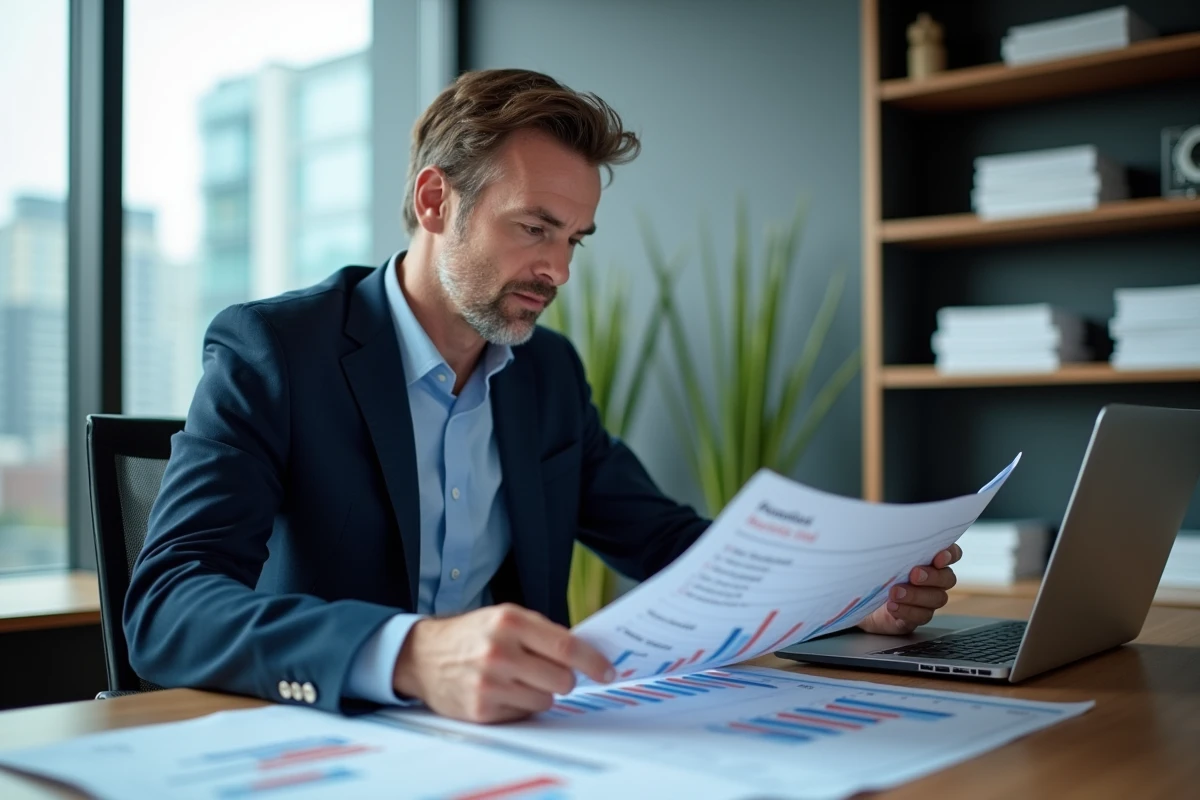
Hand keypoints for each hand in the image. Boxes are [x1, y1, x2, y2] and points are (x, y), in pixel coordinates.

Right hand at [392, 603, 614, 722]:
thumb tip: (587, 651)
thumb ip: (543, 632)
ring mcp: (489, 683)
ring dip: (540, 692)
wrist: (422, 655)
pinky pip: (524, 713)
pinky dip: (520, 705)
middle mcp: (499, 652)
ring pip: (546, 700)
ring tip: (518, 678)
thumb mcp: (505, 618)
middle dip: (563, 678)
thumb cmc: (472, 635)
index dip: (593, 661)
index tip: (608, 671)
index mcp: (510, 622)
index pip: (565, 645)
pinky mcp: (481, 709)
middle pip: (562, 679)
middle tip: (548, 670)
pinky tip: (502, 691)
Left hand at [857, 544, 961, 634]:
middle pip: (947, 578)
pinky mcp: (917, 616)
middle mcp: (934, 579)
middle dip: (932, 576)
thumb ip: (893, 546)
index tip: (938, 558)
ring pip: (937, 598)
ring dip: (916, 595)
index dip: (950, 555)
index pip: (952, 554)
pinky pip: (922, 616)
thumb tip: (885, 529)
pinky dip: (907, 611)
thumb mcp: (882, 554)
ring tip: (895, 592)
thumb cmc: (875, 571)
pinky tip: (893, 606)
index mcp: (929, 559)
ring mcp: (927, 599)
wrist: (861, 599)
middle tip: (914, 575)